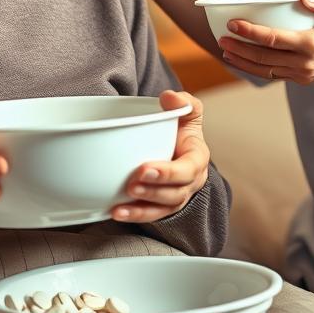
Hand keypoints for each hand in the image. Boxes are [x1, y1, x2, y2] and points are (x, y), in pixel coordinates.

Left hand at [111, 90, 209, 223]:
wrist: (178, 144)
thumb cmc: (183, 127)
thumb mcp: (187, 110)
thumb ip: (183, 101)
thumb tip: (169, 97)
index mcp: (197, 158)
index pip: (188, 169)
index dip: (168, 173)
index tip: (145, 169)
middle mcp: (191, 181)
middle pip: (176, 193)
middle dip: (153, 192)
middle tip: (131, 185)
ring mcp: (177, 196)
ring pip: (163, 208)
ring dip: (141, 209)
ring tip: (120, 207)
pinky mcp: (162, 205)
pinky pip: (151, 215)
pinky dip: (134, 216)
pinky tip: (116, 213)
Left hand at [218, 0, 313, 84]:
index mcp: (313, 44)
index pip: (273, 39)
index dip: (250, 32)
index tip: (234, 24)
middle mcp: (305, 63)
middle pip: (263, 58)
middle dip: (239, 48)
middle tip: (221, 37)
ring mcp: (303, 73)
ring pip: (265, 70)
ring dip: (242, 61)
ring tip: (225, 50)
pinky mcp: (302, 78)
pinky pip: (273, 75)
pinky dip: (255, 69)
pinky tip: (242, 60)